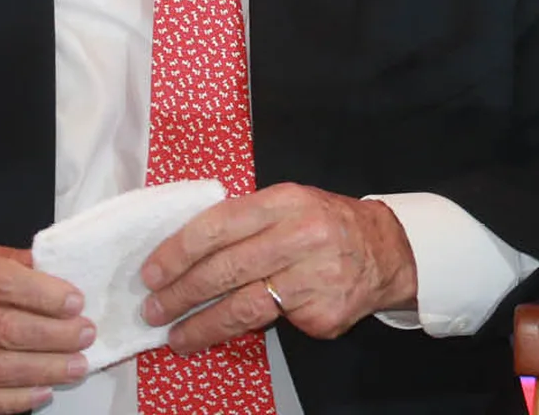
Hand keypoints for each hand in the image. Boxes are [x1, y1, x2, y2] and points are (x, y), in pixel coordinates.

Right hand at [0, 236, 91, 413]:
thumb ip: (2, 260)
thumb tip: (52, 270)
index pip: (1, 283)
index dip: (44, 296)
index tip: (75, 302)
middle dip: (52, 336)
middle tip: (85, 335)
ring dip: (41, 370)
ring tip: (75, 366)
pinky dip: (7, 401)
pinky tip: (38, 393)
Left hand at [140, 183, 415, 352]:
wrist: (386, 250)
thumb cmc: (325, 224)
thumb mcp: (289, 204)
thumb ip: (245, 220)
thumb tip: (183, 251)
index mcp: (286, 202)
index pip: (219, 225)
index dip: (178, 251)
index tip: (151, 272)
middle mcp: (301, 236)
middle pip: (226, 269)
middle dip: (181, 293)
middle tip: (153, 309)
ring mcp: (315, 277)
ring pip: (244, 307)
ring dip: (202, 325)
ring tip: (175, 337)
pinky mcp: (324, 311)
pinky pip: (276, 325)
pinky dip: (246, 333)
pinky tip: (225, 335)